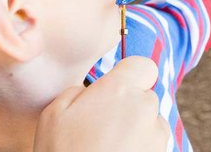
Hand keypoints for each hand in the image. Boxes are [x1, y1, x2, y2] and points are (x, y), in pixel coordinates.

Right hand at [34, 57, 169, 151]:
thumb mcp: (54, 113)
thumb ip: (78, 91)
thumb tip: (90, 92)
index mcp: (120, 89)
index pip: (144, 66)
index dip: (131, 76)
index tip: (116, 90)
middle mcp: (145, 109)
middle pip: (145, 97)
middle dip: (129, 107)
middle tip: (102, 127)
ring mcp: (156, 138)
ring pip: (152, 124)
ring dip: (137, 131)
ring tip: (108, 148)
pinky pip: (153, 147)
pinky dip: (141, 150)